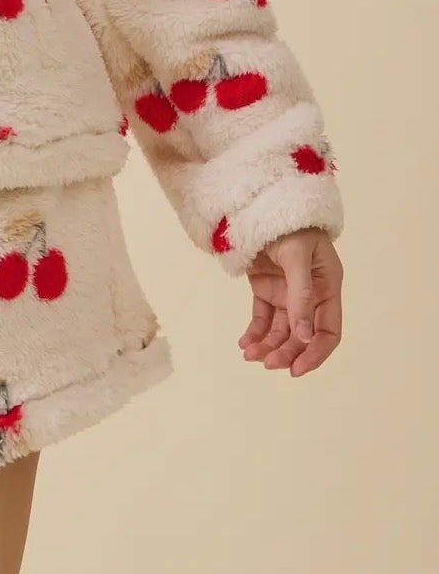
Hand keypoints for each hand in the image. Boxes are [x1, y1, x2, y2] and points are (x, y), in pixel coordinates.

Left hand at [238, 228, 341, 374]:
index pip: (328, 330)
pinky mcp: (266, 289)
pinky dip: (255, 333)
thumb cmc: (290, 226)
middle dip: (286, 352)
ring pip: (281, 331)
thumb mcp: (297, 258)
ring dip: (268, 346)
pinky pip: (263, 318)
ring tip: (249, 355)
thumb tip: (304, 336)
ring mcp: (287, 293)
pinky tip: (244, 343)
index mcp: (328, 287)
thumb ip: (301, 296)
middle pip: (302, 336)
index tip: (297, 369)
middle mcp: (310, 295)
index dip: (315, 353)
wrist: (261, 204)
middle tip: (266, 363)